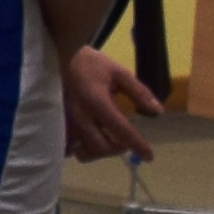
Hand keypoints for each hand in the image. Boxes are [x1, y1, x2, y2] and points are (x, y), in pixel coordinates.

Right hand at [63, 47, 159, 163]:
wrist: (56, 57)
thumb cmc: (90, 64)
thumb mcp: (119, 72)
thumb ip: (139, 92)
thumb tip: (157, 112)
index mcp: (97, 101)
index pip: (121, 130)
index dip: (138, 145)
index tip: (149, 156)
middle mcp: (80, 116)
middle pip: (101, 147)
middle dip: (118, 148)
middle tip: (125, 141)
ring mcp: (65, 122)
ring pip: (83, 151)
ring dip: (99, 151)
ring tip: (107, 141)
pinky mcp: (57, 125)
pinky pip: (67, 148)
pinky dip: (80, 149)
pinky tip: (88, 140)